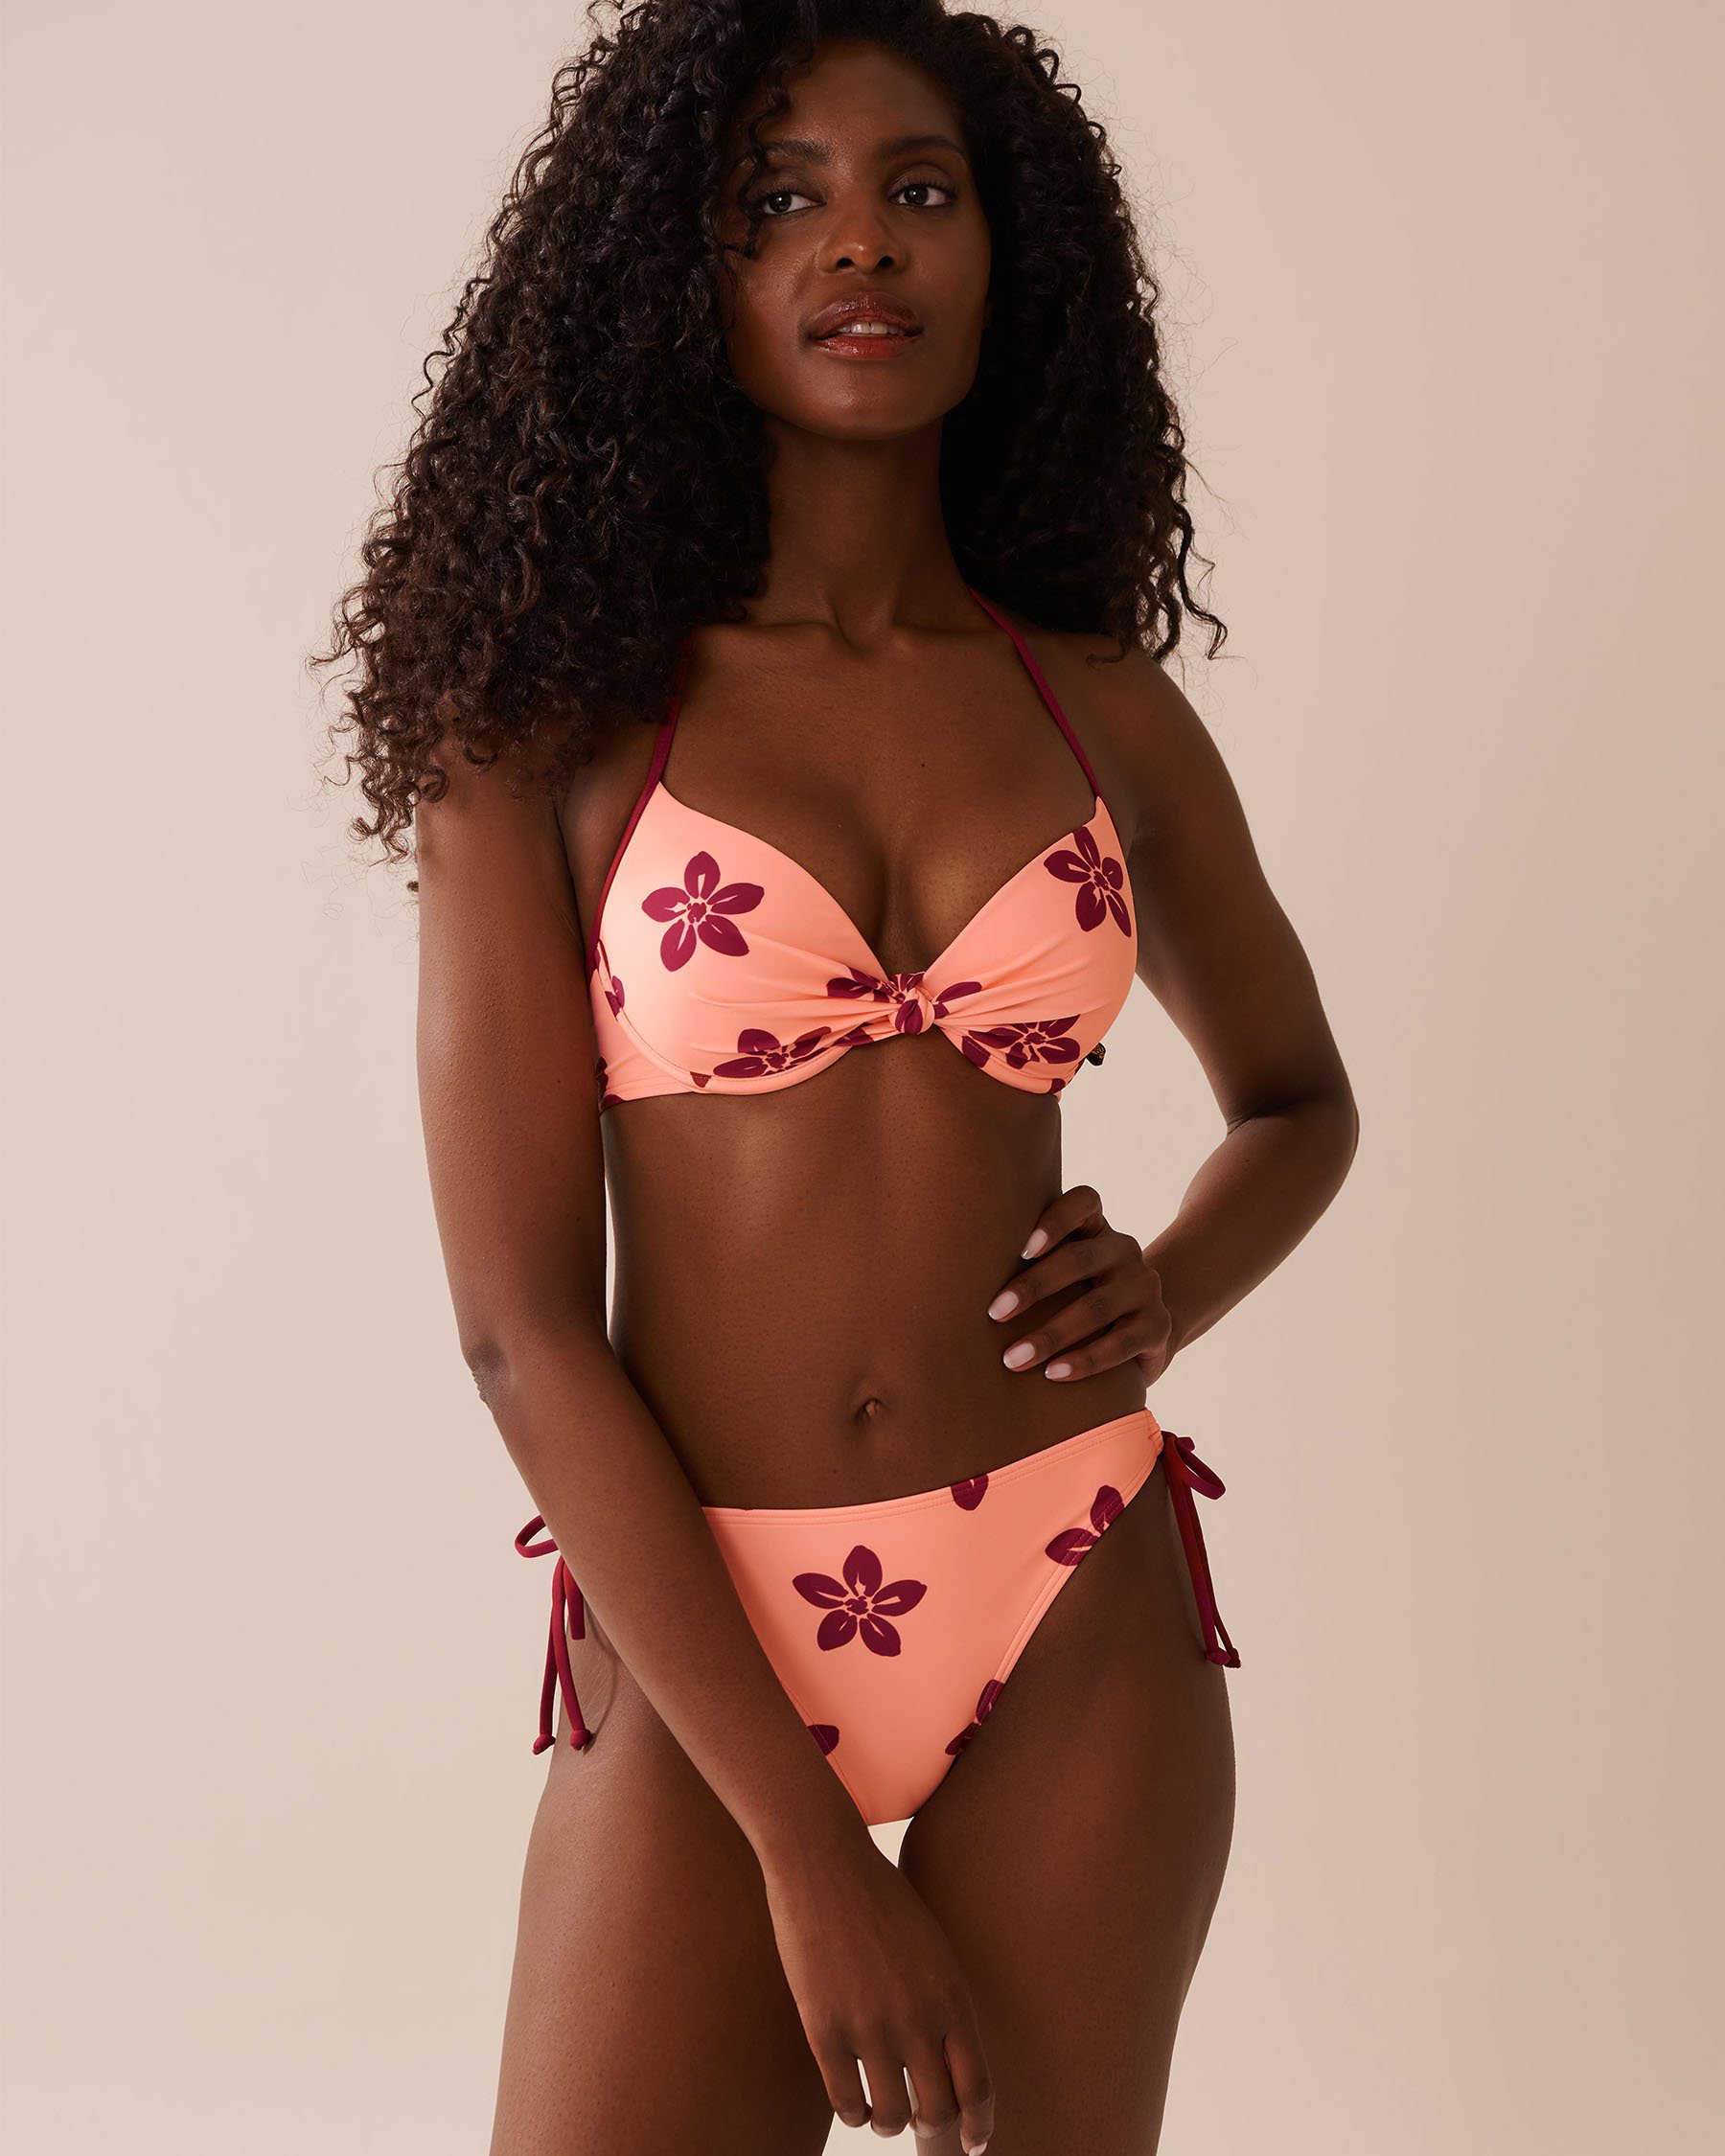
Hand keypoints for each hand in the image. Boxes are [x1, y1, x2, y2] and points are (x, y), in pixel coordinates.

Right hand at [762, 1833, 994, 2150]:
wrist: (825, 1862)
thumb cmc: (880, 1898)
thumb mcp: (932, 1947)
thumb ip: (944, 2001)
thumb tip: (949, 2058)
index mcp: (953, 1996)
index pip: (978, 2086)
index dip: (979, 2126)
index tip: (972, 2145)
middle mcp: (919, 2019)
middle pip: (939, 2110)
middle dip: (932, 2125)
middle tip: (919, 2119)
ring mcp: (871, 2028)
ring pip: (891, 2116)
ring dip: (889, 2123)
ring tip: (883, 2114)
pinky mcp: (826, 2030)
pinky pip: (846, 2103)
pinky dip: (854, 2113)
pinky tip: (853, 2101)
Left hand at [986, 1182, 1172, 1384]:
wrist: (1142, 1330)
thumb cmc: (1077, 1295)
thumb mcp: (1061, 1273)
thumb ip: (1027, 1262)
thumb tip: (951, 1276)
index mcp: (1097, 1228)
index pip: (1084, 1202)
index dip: (1055, 1220)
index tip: (1021, 1249)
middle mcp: (1125, 1250)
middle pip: (1080, 1258)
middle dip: (1033, 1286)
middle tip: (994, 1313)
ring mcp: (1145, 1287)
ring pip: (1096, 1307)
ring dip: (1050, 1335)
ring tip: (1012, 1359)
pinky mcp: (1157, 1327)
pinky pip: (1120, 1344)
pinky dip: (1084, 1361)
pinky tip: (1053, 1374)